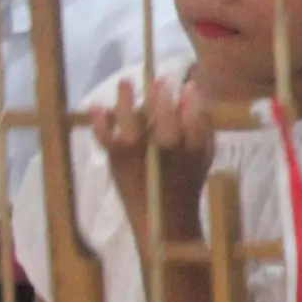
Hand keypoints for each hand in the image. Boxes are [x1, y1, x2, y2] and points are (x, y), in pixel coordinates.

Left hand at [94, 79, 217, 235]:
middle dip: (163, 97)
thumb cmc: (185, 184)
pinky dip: (100, 123)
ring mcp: (139, 156)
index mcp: (193, 151)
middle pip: (166, 119)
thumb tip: (192, 94)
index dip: (191, 101)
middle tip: (162, 80)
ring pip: (133, 124)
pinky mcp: (118, 161)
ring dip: (128, 101)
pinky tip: (97, 107)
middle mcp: (167, 152)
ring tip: (126, 81)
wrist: (161, 221)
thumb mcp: (204, 157)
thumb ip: (201, 128)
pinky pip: (106, 138)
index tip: (188, 85)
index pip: (195, 120)